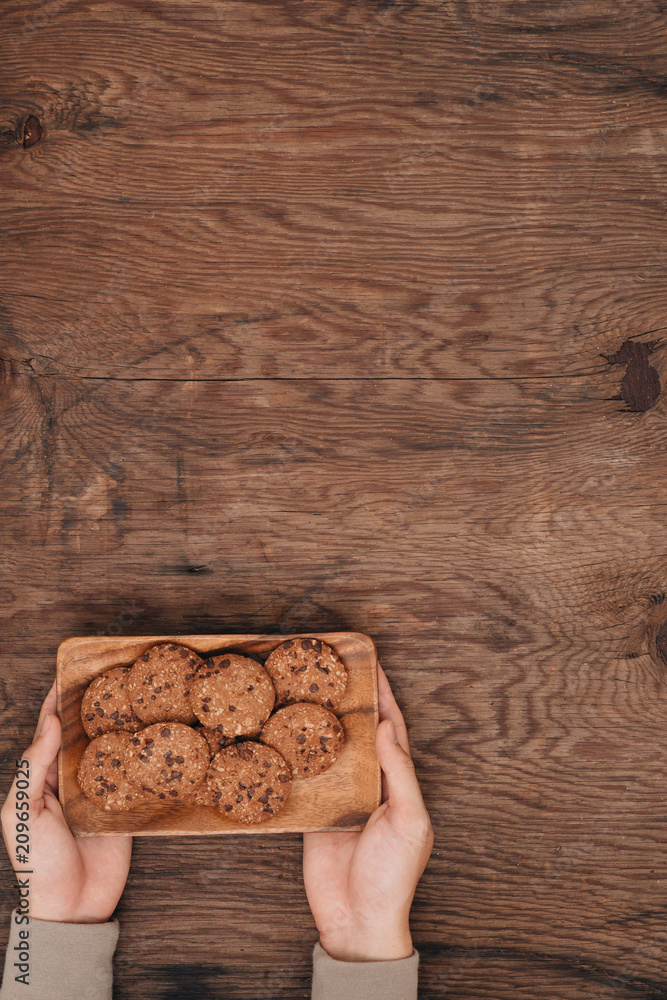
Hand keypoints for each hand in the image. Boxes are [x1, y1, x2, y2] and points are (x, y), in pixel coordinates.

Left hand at [1, 680, 131, 922]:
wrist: (71, 910)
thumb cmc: (37, 864)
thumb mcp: (22, 813)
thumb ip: (33, 768)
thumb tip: (49, 723)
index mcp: (42, 777)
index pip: (50, 728)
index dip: (60, 699)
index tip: (74, 669)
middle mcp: (72, 778)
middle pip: (86, 732)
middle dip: (98, 705)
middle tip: (118, 674)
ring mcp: (101, 790)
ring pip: (113, 748)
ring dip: (124, 725)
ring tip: (141, 695)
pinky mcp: (125, 806)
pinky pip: (135, 774)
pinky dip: (144, 754)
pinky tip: (157, 734)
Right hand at [303, 664, 433, 961]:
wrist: (358, 922)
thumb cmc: (393, 875)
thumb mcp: (409, 822)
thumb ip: (400, 774)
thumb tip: (389, 728)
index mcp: (398, 782)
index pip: (392, 728)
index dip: (384, 696)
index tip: (373, 664)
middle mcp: (370, 783)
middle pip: (359, 732)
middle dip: (349, 701)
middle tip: (331, 667)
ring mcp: (341, 796)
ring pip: (331, 749)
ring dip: (320, 722)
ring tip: (305, 689)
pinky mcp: (314, 812)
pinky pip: (306, 777)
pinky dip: (296, 755)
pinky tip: (282, 734)